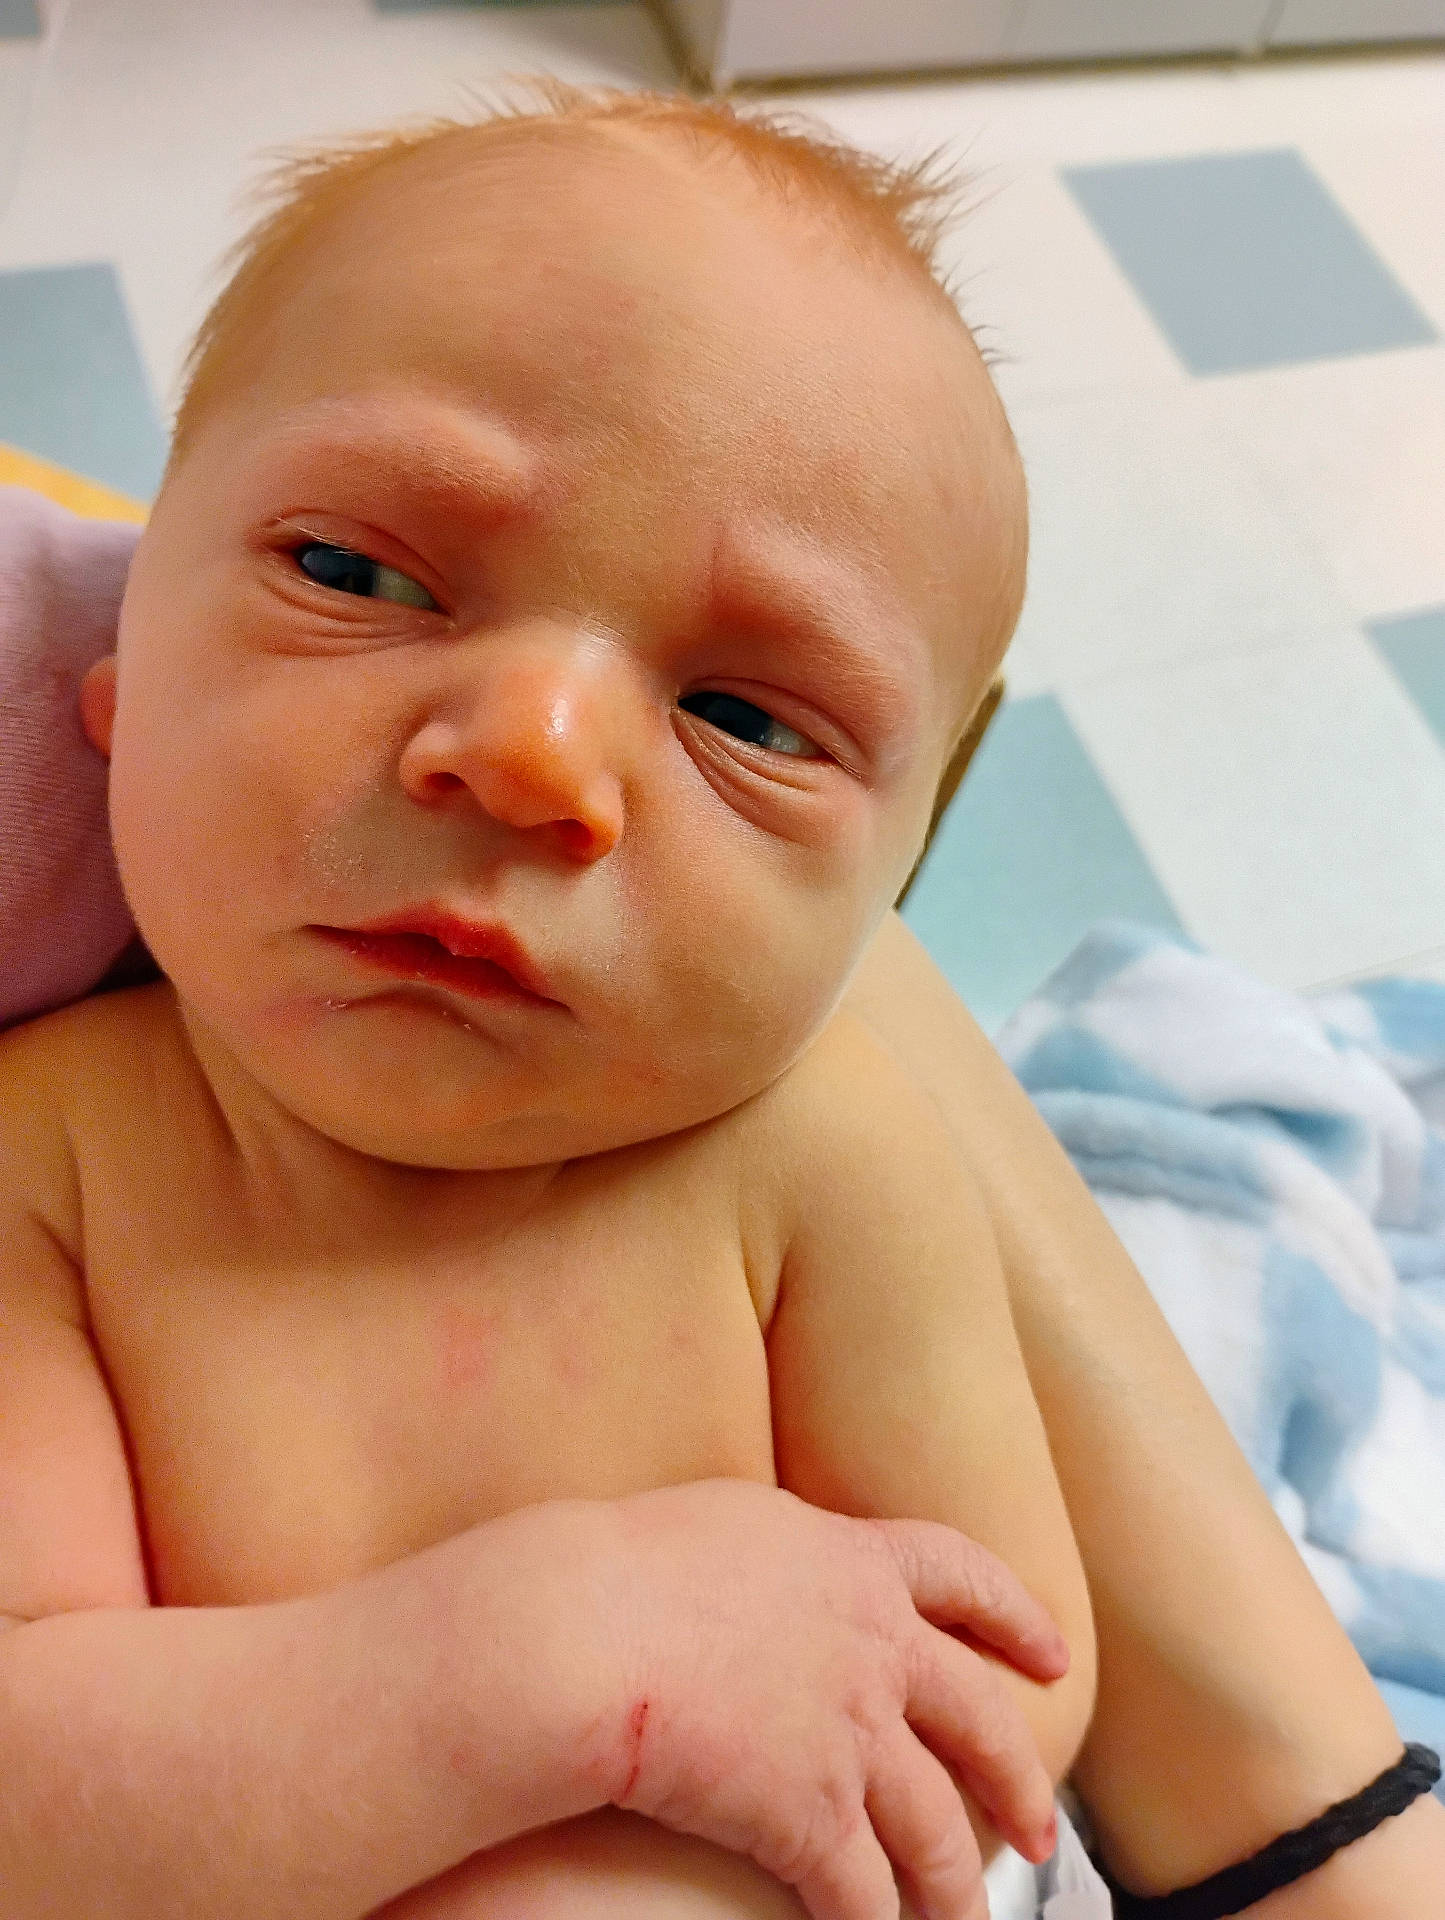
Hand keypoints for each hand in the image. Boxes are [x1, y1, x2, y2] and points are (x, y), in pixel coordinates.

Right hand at [587, 1478, 1066, 1919]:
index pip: (960, 1574)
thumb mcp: (733, 1522)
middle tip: (1038, 1827)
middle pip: (977, 1719)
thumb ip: (785, 1550)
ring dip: (954, 1890)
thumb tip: (790, 1563)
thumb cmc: (629, 1563)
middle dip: (1017, 1780)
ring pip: (934, 1828)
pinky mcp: (810, 1815)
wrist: (588, 1630)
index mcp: (853, 1563)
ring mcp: (851, 1734)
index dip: (1014, 1614)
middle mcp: (874, 1647)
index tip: (1051, 1653)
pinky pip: (863, 1892)